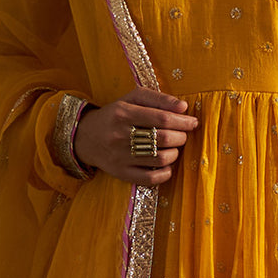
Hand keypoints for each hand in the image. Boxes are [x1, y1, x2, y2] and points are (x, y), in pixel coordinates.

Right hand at [73, 88, 198, 186]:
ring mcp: (120, 157)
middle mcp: (120, 135)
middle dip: (181, 136)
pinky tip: (166, 165)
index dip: (183, 121)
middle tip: (182, 135)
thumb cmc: (115, 115)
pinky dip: (165, 173)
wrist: (85, 137)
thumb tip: (183, 107)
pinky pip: (151, 178)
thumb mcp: (131, 99)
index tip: (192, 122)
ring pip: (161, 159)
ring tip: (174, 148)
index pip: (162, 118)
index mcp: (124, 113)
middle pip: (164, 138)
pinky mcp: (121, 173)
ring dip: (175, 153)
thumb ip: (157, 98)